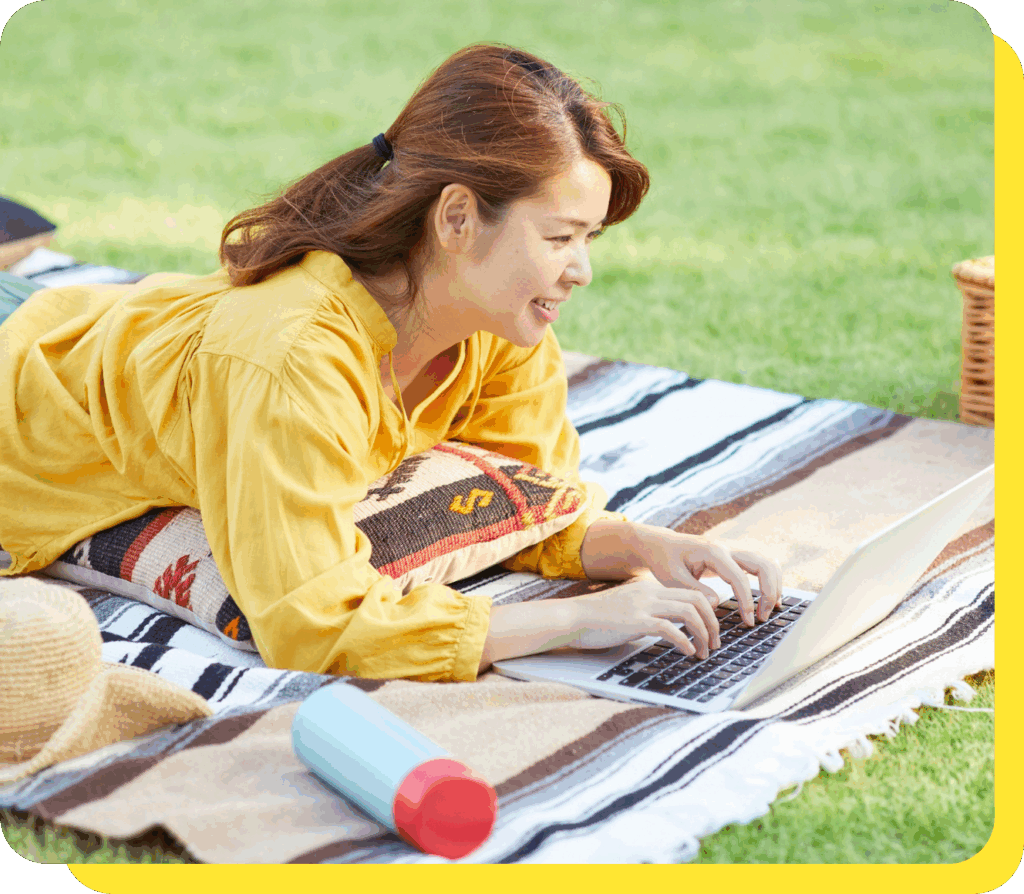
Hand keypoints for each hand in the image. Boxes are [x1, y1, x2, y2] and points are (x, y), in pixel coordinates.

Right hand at [569, 578, 718, 657]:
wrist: (571, 618)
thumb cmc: (596, 619)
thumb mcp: (627, 608)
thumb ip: (646, 612)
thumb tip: (667, 628)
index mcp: (649, 588)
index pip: (690, 592)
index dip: (707, 612)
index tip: (710, 630)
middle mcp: (650, 592)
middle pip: (698, 599)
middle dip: (713, 623)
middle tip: (715, 643)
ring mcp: (644, 605)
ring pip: (690, 613)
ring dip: (704, 634)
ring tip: (704, 652)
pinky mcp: (637, 621)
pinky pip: (672, 629)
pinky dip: (685, 642)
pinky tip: (687, 653)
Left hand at [631, 524, 781, 625]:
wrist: (661, 544)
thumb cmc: (665, 561)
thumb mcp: (673, 578)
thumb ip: (695, 590)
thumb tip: (717, 603)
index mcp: (713, 552)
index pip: (739, 577)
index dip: (747, 601)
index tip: (749, 622)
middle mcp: (728, 547)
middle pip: (763, 564)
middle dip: (770, 591)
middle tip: (763, 616)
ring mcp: (734, 549)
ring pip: (767, 562)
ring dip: (774, 585)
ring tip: (770, 609)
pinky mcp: (735, 555)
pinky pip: (761, 564)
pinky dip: (770, 579)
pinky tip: (768, 598)